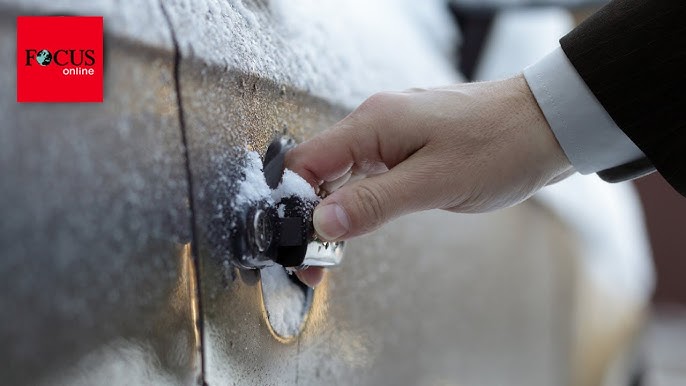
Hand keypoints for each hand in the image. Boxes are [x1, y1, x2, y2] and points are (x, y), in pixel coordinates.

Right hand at [287, 75, 572, 286]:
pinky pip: (368, 173)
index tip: (297, 244)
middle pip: (319, 170)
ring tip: (329, 254)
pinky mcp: (408, 145)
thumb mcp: (434, 183)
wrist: (548, 125)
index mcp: (373, 123)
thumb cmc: (500, 145)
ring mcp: (392, 133)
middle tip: (313, 262)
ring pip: (343, 174)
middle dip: (309, 217)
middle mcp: (375, 123)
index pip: (306, 162)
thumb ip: (373, 203)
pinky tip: (357, 225)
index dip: (292, 205)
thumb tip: (322, 223)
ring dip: (333, 212)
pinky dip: (358, 202)